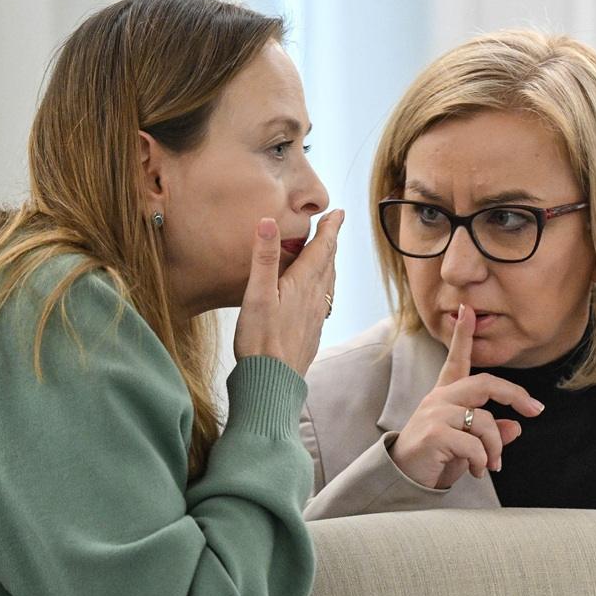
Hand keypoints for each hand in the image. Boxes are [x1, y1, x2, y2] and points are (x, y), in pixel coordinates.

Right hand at [233, 211, 342, 374]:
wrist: (271, 383)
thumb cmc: (260, 340)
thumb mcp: (257, 295)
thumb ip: (264, 258)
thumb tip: (269, 222)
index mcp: (303, 284)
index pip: (321, 249)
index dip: (329, 228)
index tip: (338, 212)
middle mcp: (315, 298)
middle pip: (328, 263)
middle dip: (331, 241)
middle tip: (335, 224)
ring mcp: (315, 316)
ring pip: (328, 282)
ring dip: (329, 263)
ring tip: (329, 252)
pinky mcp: (310, 331)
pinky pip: (323, 300)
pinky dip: (324, 285)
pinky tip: (319, 293)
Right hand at [389, 304, 543, 488]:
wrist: (403, 479)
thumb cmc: (436, 457)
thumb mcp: (468, 444)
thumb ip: (491, 433)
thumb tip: (516, 427)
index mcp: (446, 395)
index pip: (457, 360)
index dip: (463, 334)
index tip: (468, 309)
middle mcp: (439, 398)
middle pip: (486, 383)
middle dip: (515, 395)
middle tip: (536, 410)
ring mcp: (435, 414)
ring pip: (485, 421)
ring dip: (495, 447)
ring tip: (490, 465)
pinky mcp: (433, 433)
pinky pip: (474, 444)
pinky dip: (481, 460)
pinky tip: (474, 470)